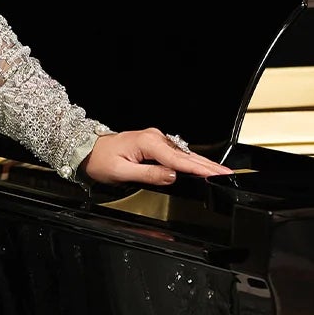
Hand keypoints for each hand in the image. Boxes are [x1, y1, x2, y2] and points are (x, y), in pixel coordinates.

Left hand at [81, 129, 232, 188]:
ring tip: (219, 172)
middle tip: (227, 174)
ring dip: (201, 164)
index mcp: (148, 143)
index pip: (179, 160)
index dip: (199, 169)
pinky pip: (176, 154)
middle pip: (186, 155)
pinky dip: (190, 162)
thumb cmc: (100, 160)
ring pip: (183, 155)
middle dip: (208, 166)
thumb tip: (172, 176)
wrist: (86, 150)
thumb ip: (149, 175)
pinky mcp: (154, 144)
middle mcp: (155, 138)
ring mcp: (155, 140)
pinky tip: (200, 167)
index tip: (216, 174)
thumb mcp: (122, 172)